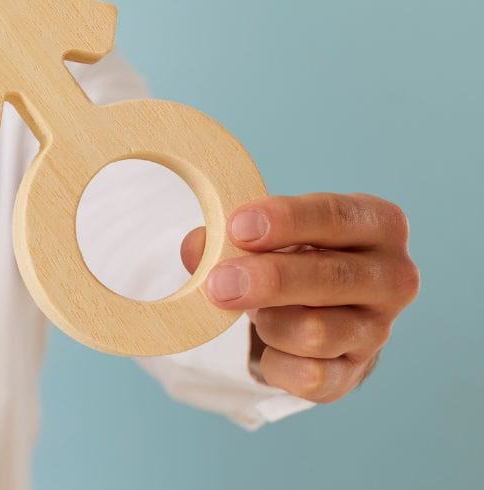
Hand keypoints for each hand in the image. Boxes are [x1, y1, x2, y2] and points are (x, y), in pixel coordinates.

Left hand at [181, 193, 418, 402]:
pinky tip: (269, 345)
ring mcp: (380, 329)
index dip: (286, 220)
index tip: (238, 227)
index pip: (337, 216)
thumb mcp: (269, 234)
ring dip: (269, 322)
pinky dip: (275, 363)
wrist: (320, 310)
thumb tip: (199, 246)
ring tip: (257, 311)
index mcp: (378, 225)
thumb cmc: (295, 256)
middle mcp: (393, 277)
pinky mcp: (355, 371)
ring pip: (315, 331)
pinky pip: (308, 375)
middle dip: (268, 280)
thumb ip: (230, 234)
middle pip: (329, 277)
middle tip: (219, 283)